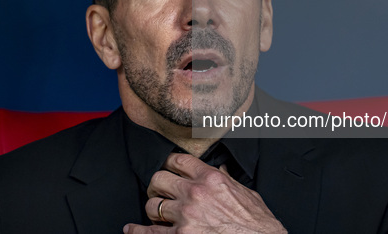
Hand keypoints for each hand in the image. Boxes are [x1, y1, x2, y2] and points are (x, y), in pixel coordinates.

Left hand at [123, 153, 286, 232]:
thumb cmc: (257, 223)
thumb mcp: (246, 193)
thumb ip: (227, 180)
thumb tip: (220, 170)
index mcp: (211, 178)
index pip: (178, 160)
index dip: (169, 162)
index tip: (167, 166)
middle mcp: (195, 194)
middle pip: (159, 179)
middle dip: (157, 184)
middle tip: (160, 190)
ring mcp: (185, 216)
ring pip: (152, 205)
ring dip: (153, 208)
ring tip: (156, 211)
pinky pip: (150, 232)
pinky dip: (137, 231)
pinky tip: (131, 229)